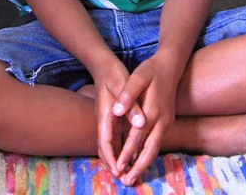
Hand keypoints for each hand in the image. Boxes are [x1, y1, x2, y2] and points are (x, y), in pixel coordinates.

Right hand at [94, 60, 145, 179]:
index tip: (118, 171)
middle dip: (113, 164)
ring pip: (113, 145)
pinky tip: (134, 155)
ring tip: (130, 173)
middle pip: (107, 148)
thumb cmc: (114, 74)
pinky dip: (124, 148)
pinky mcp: (115, 118)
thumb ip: (132, 105)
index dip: (111, 158)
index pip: (105, 142)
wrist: (105, 65)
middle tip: (125, 179)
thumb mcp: (123, 86)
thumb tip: (140, 124)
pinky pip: (119, 137)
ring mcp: (110, 120)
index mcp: (105, 116)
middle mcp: (106, 121)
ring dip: (119, 158)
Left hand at [112, 55, 176, 185]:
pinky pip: (157, 142)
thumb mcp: (138, 76)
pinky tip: (141, 160)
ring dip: (144, 163)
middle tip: (127, 182)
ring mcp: (166, 122)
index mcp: (153, 110)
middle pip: (150, 149)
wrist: (171, 65)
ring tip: (133, 177)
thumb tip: (116, 111)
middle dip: (139, 167)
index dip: (128, 152)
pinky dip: (149, 154)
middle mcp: (162, 120)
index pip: (138, 136)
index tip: (118, 166)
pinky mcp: (167, 121)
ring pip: (155, 148)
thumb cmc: (152, 70)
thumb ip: (128, 94)